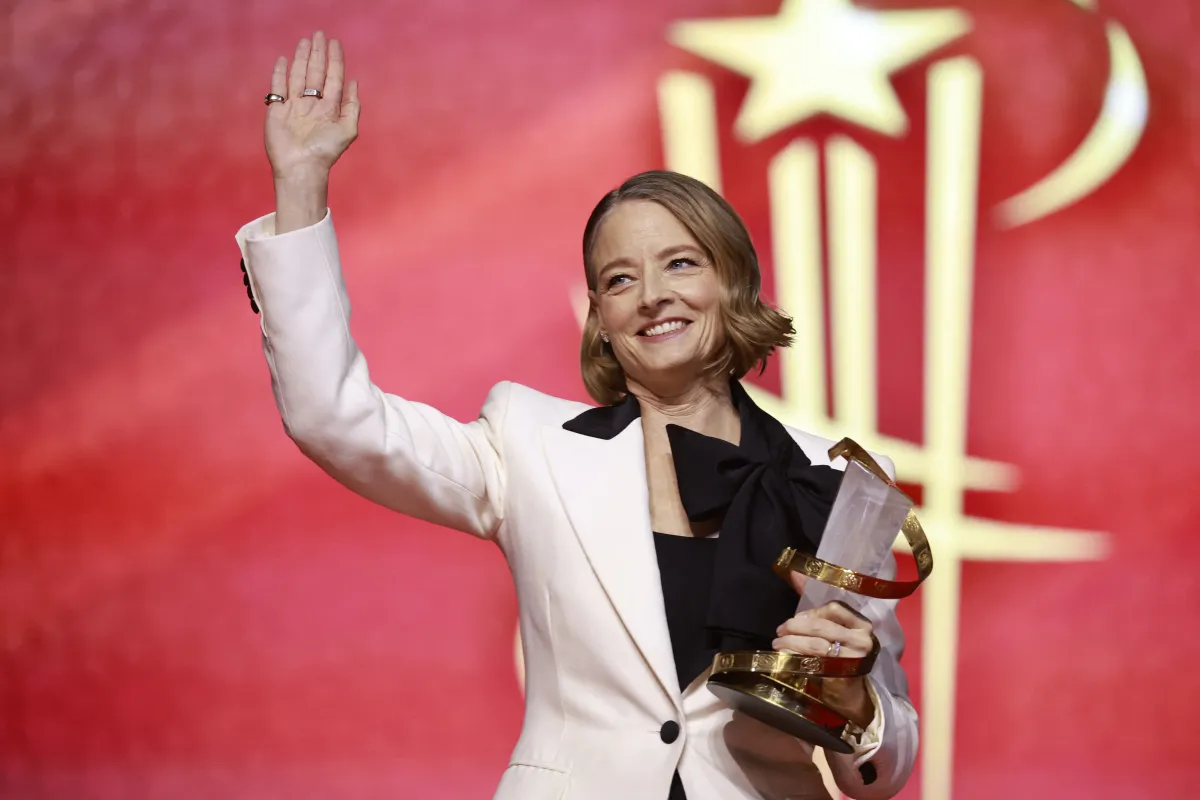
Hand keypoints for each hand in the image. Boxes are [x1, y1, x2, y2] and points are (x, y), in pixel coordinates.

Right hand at [265, 31, 359, 179]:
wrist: (301, 167)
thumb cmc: (325, 152)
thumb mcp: (348, 130)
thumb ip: (352, 106)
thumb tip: (354, 82)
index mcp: (330, 108)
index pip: (333, 77)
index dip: (335, 60)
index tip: (335, 43)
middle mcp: (312, 105)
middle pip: (315, 73)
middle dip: (318, 54)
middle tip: (319, 34)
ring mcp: (294, 107)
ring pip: (298, 76)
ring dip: (301, 58)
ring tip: (305, 41)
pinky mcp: (277, 111)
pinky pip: (278, 87)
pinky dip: (280, 73)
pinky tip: (284, 60)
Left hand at [772, 573, 876, 725]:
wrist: (850, 696)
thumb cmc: (839, 658)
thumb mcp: (831, 631)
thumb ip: (814, 605)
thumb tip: (794, 571)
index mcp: (862, 624)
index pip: (836, 608)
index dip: (812, 612)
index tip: (795, 620)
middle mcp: (863, 639)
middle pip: (822, 626)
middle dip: (795, 627)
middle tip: (779, 632)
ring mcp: (855, 659)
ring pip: (816, 644)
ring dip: (791, 643)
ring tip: (777, 644)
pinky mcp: (843, 676)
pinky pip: (815, 663)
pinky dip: (796, 659)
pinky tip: (785, 659)